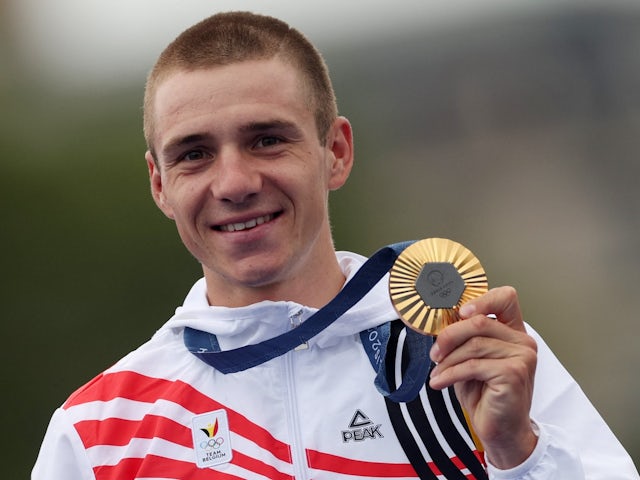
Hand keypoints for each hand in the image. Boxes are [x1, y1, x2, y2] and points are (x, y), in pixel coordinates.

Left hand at [428, 286, 537, 468]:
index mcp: (514, 331)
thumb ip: (464, 338)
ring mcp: (522, 356)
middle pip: (479, 321)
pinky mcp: (514, 373)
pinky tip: (439, 382)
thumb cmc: (485, 394)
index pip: (505, 297)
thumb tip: (439, 322)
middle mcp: (522, 341)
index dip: (481, 299)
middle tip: (435, 353)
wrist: (500, 430)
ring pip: (473, 344)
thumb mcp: (471, 359)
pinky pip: (472, 366)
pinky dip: (450, 374)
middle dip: (449, 336)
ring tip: (438, 372)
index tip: (459, 312)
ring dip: (448, 360)